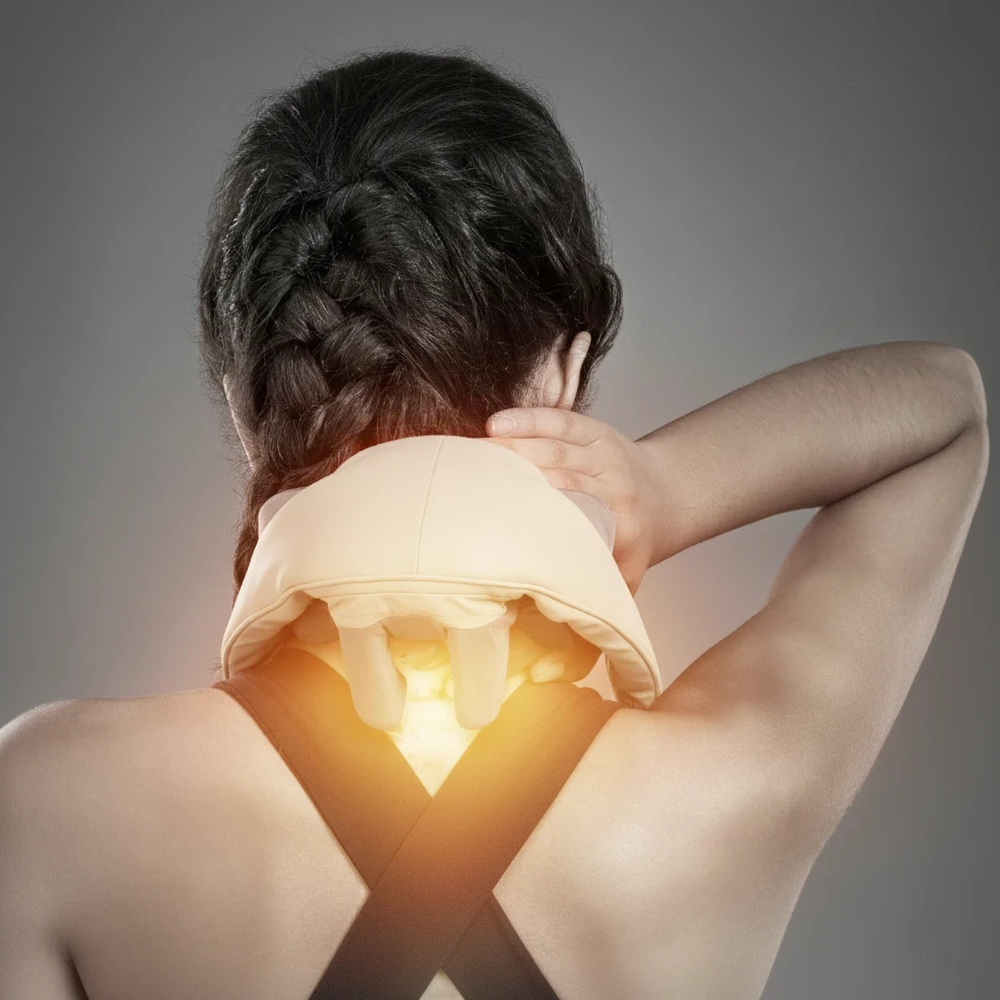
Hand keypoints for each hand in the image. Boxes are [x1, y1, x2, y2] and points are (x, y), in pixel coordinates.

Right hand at [486, 407, 661, 594]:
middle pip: (561, 477)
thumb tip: (565, 646)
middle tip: (470, 486)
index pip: (576, 517)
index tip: (498, 525)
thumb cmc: (636, 541)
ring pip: (556, 447)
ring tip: (471, 455)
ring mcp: (605, 453)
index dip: (539, 516)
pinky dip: (528, 420)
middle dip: (516, 478)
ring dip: (513, 449)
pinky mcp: (594, 430)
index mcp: (623, 523)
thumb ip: (600, 603)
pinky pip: (559, 420)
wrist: (668, 496)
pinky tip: (497, 424)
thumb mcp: (626, 578)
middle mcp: (615, 484)